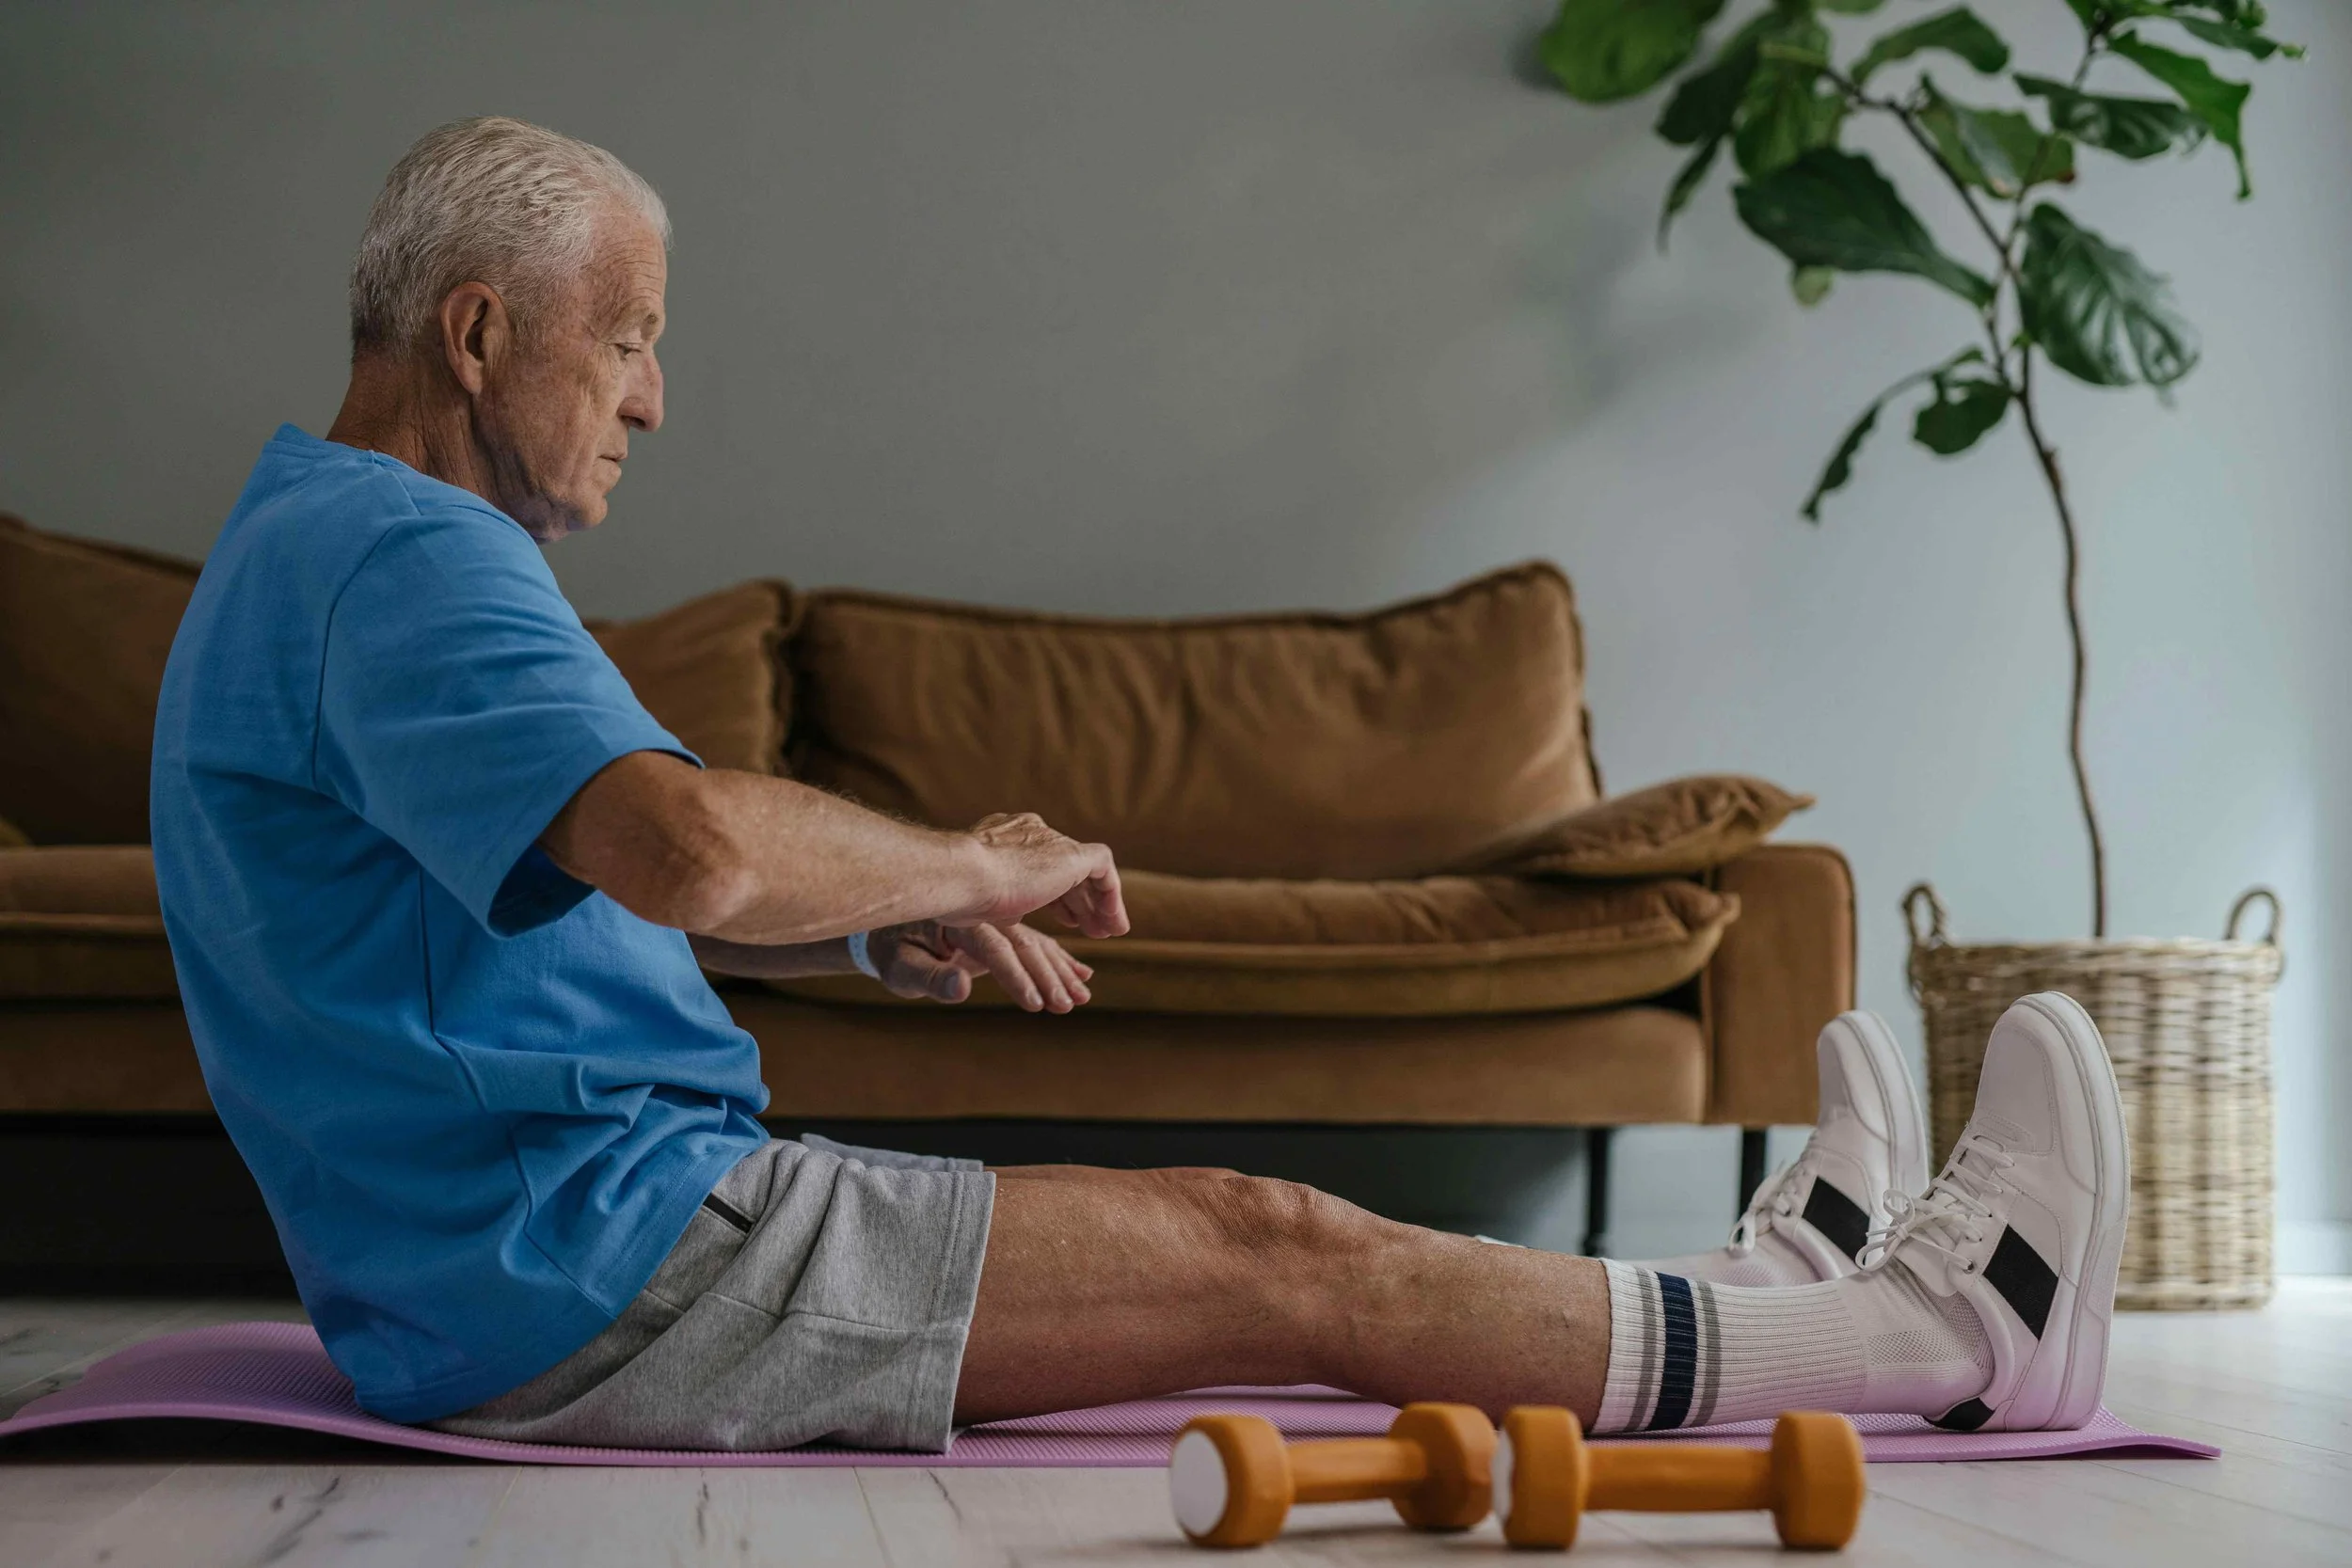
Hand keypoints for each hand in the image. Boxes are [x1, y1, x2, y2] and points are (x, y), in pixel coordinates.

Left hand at [875, 920, 1096, 1012]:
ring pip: (1037, 942)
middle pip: (1024, 943)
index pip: (995, 947)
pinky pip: (1039, 942)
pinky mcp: (1003, 928)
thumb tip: (959, 989)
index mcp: (960, 917)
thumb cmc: (890, 953)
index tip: (1034, 1004)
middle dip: (1048, 977)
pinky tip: (1083, 976)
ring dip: (1062, 971)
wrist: (888, 929)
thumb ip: (931, 978)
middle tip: (1069, 1006)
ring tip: (1083, 997)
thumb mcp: (902, 969)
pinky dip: (1061, 960)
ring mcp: (996, 918)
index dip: (1015, 976)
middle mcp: (984, 912)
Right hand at [954, 812, 1129, 938]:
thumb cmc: (954, 894)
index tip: (1065, 918)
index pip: (1040, 864)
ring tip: (1107, 933)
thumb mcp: (976, 897)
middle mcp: (1029, 832)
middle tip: (1091, 928)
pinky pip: (1103, 869)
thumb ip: (995, 900)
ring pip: (1086, 870)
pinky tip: (1114, 925)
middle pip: (1064, 868)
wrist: (959, 876)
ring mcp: (1049, 839)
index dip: (1056, 894)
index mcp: (1003, 837)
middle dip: (1079, 900)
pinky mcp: (1070, 853)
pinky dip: (1111, 897)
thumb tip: (1007, 914)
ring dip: (1098, 904)